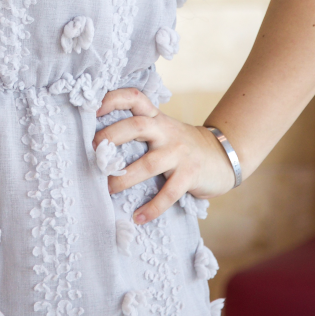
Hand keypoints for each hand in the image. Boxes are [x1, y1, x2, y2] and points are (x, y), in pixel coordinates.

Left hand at [92, 88, 236, 224]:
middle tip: (93, 152)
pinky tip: (138, 217)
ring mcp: (179, 152)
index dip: (113, 99)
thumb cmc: (180, 144)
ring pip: (148, 164)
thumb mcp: (161, 129)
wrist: (221, 156)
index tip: (93, 109)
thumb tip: (97, 143)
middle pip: (136, 126)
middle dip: (111, 137)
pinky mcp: (190, 175)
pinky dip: (152, 207)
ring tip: (107, 190)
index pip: (134, 98)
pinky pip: (168, 193)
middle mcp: (166, 131)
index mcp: (155, 117)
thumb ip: (138, 130)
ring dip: (124, 179)